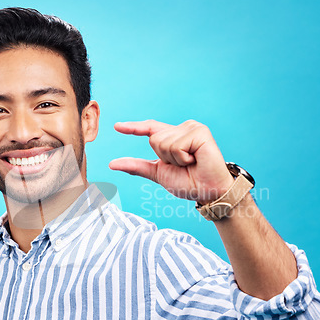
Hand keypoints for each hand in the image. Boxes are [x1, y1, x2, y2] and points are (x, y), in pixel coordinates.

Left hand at [109, 120, 233, 203]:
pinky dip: (183, 158)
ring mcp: (192, 128)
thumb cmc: (188, 183)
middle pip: (154, 138)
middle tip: (183, 165)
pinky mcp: (200, 132)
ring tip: (191, 163)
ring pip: (163, 142)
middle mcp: (182, 128)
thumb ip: (137, 166)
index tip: (116, 127)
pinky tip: (196, 160)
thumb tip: (112, 164)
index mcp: (172, 137)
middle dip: (164, 157)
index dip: (133, 127)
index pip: (150, 128)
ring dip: (175, 159)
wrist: (208, 192)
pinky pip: (176, 145)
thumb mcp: (158, 173)